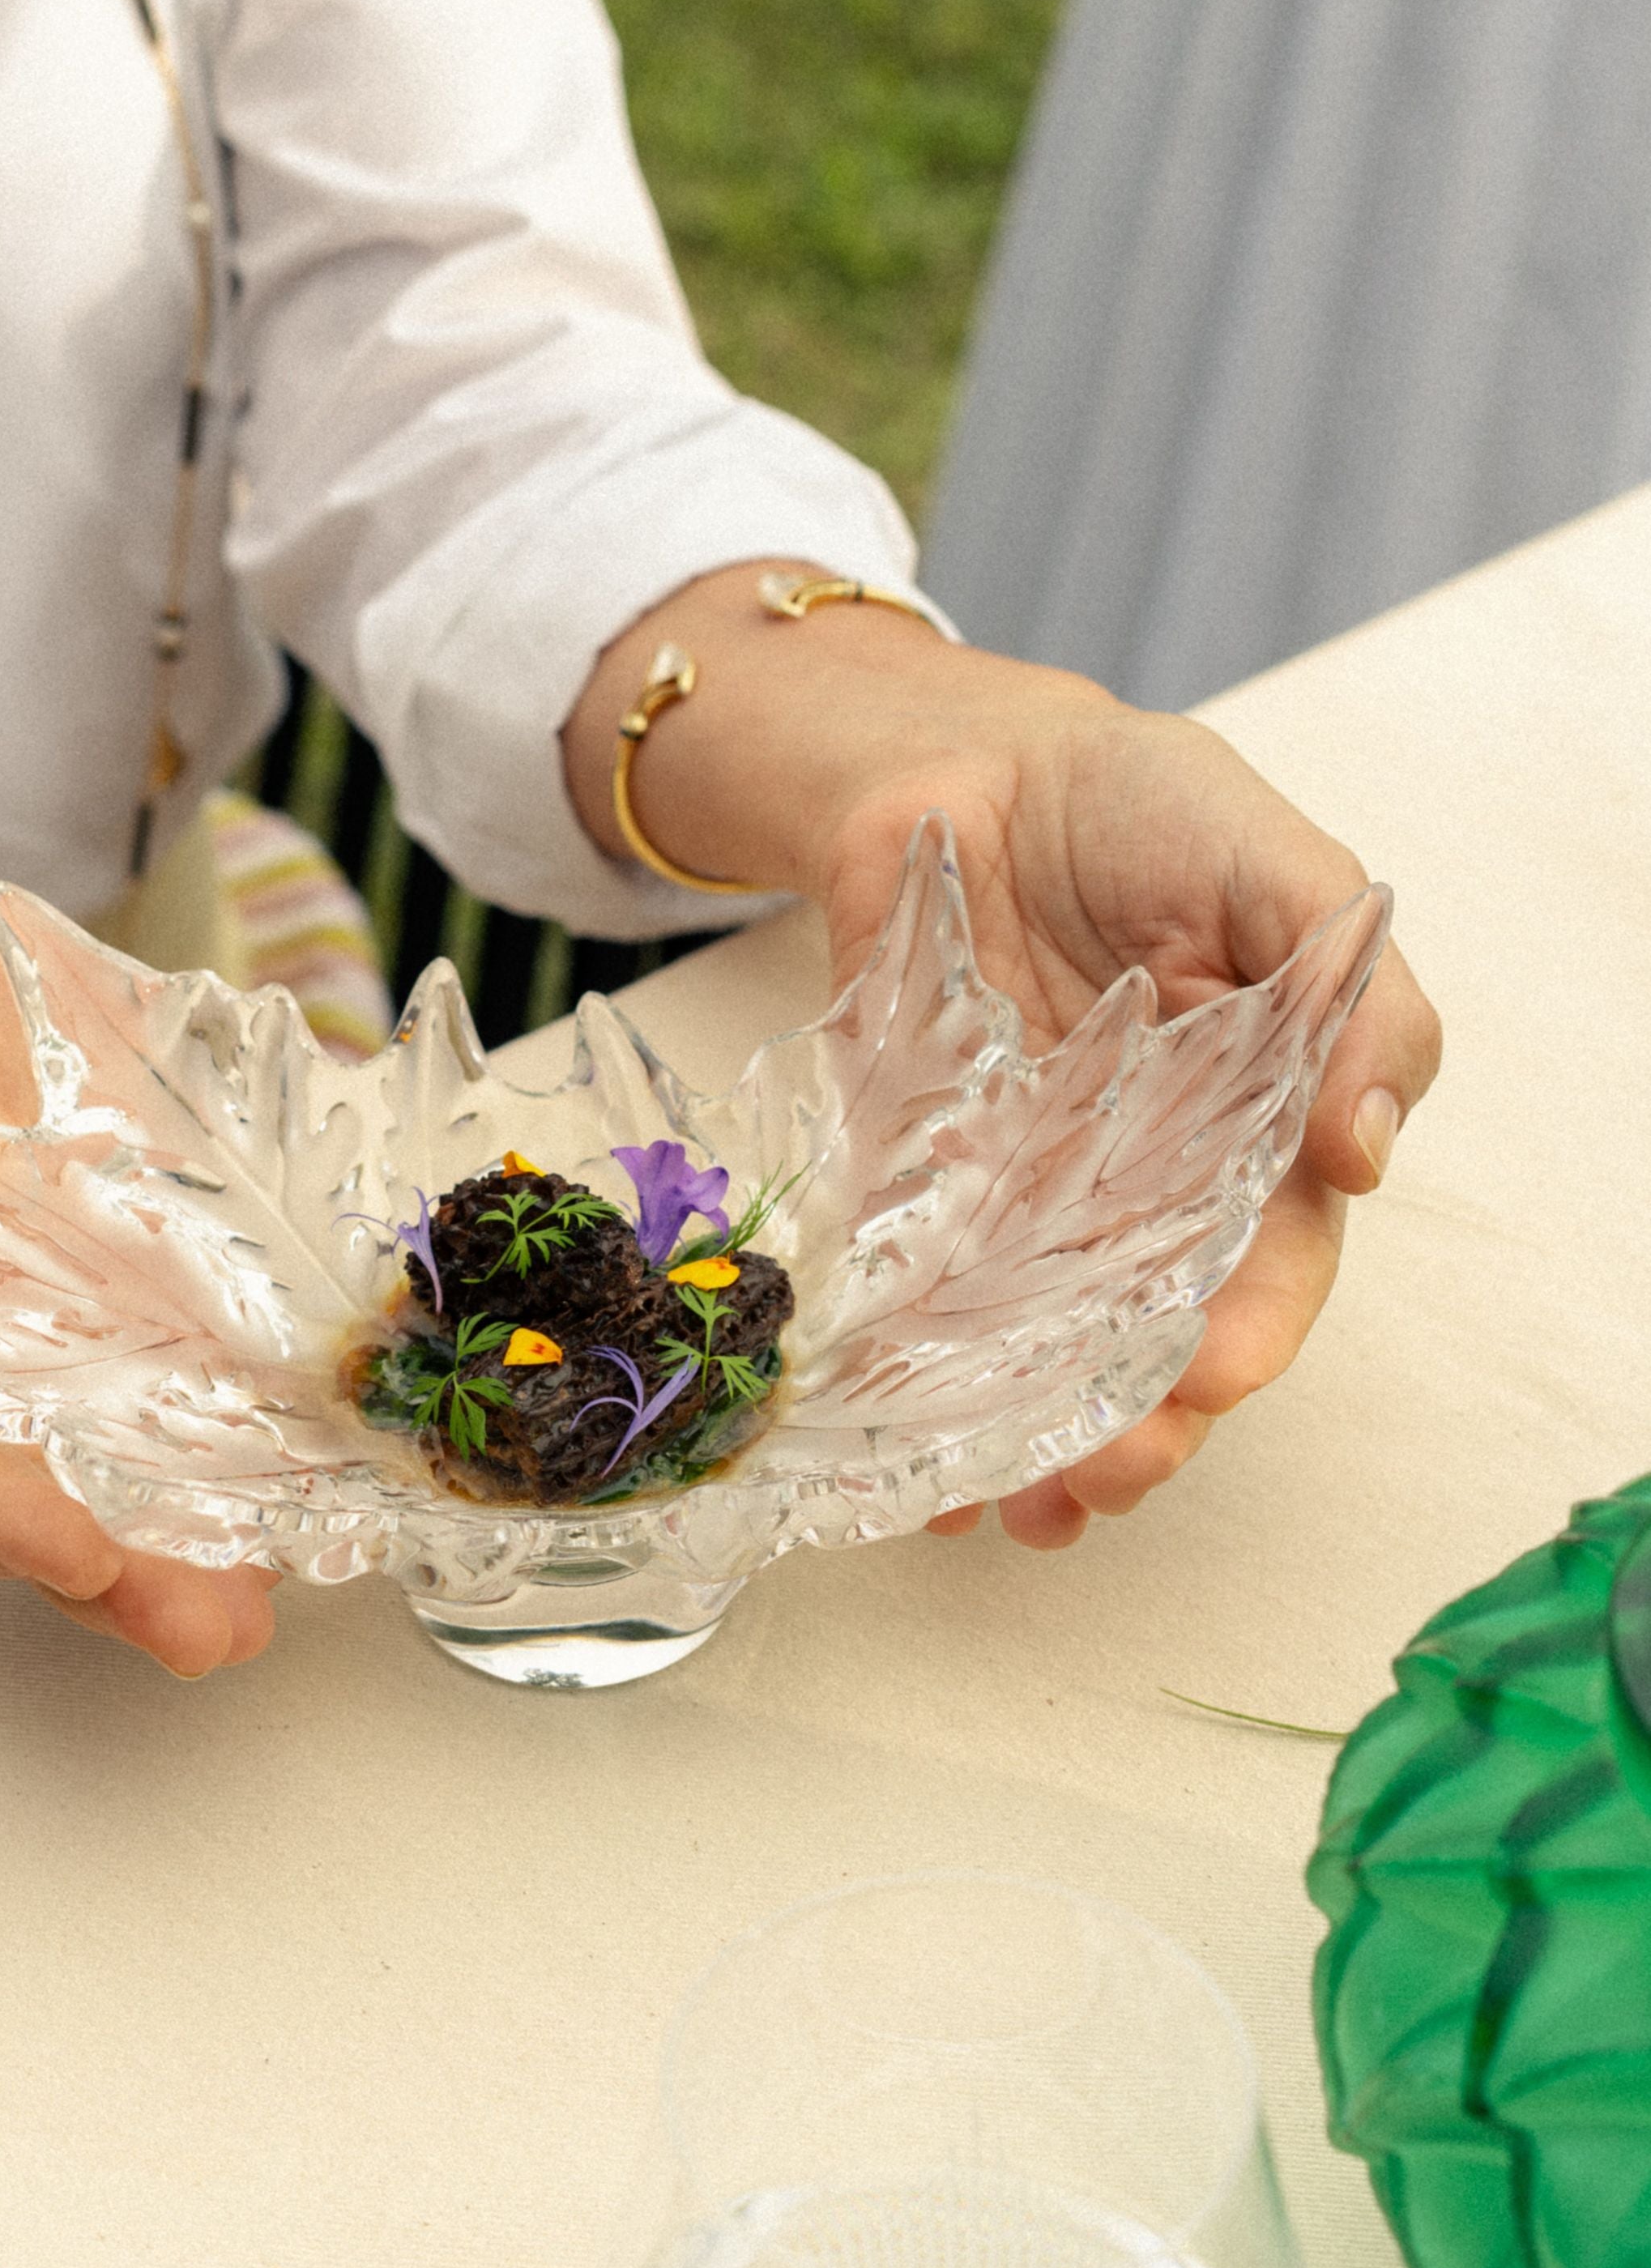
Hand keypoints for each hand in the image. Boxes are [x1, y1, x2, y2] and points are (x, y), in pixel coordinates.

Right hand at [0, 858, 280, 1672]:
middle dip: (127, 1567)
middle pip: (40, 1478)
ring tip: (285, 1591)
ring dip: (200, 1517)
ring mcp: (56, 1295)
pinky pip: (192, 1329)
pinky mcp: (129, 1239)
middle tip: (218, 1631)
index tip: (79, 1565)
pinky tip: (315, 1452)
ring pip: (128, 1431)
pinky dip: (247, 1396)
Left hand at [565, 565, 1442, 1548]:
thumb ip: (1347, 996)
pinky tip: (900, 1455)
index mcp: (1248, 1135)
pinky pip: (913, 1299)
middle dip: (1134, 1426)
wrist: (968, 764)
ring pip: (1033, 1350)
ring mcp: (1023, 1195)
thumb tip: (1367, 1150)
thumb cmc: (1145, 806)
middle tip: (1101, 1477)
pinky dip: (906, 1381)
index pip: (1266, 1267)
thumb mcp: (1272, 867)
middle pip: (1147, 1339)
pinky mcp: (918, 1180)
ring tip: (1001, 1504)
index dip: (1246, 1335)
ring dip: (1023, 1441)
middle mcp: (1138, 1189)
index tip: (1212, 1381)